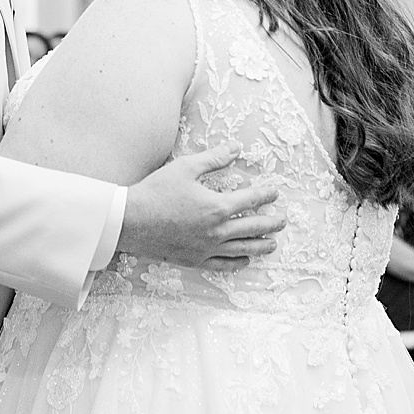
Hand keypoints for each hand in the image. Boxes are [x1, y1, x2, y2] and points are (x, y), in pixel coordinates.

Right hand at [118, 144, 283, 270]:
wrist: (130, 222)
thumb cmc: (156, 192)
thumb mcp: (186, 168)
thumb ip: (214, 159)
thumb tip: (236, 148)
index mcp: (217, 207)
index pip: (251, 200)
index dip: (266, 195)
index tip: (275, 192)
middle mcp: (217, 231)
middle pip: (253, 228)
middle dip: (271, 223)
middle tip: (283, 221)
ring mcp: (206, 248)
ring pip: (242, 249)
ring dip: (261, 246)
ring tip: (273, 245)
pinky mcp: (194, 260)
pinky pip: (222, 264)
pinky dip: (237, 263)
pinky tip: (244, 261)